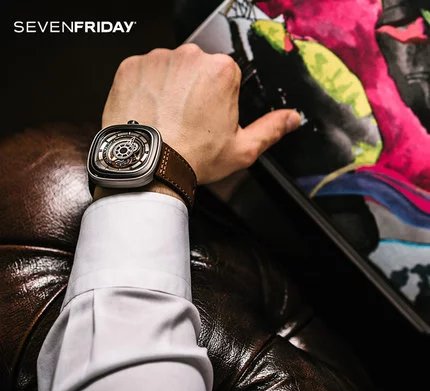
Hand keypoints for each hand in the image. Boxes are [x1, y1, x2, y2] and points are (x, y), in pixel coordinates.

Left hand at [102, 44, 300, 183]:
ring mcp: (158, 59)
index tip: (209, 117)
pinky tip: (150, 112)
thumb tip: (292, 118)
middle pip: (198, 69)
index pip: (226, 77)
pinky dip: (146, 88)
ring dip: (171, 88)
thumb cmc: (193, 157)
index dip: (219, 100)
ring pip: (171, 69)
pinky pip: (144, 72)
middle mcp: (190, 56)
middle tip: (188, 120)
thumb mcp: (242, 149)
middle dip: (196, 90)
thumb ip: (271, 128)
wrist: (148, 167)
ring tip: (168, 118)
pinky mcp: (131, 67)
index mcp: (222, 71)